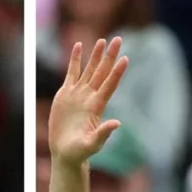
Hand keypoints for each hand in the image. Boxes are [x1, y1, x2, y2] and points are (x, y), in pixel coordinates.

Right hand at [48, 38, 128, 165]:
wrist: (66, 152)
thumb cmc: (81, 151)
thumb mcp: (92, 144)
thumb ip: (103, 133)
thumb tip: (117, 123)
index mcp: (97, 107)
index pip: (109, 85)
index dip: (117, 72)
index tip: (125, 59)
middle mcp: (90, 97)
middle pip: (102, 72)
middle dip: (109, 56)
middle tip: (119, 39)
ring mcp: (78, 94)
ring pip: (89, 70)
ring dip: (96, 55)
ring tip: (102, 40)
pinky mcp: (66, 94)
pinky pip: (72, 72)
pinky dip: (75, 60)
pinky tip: (78, 46)